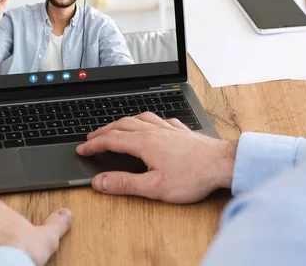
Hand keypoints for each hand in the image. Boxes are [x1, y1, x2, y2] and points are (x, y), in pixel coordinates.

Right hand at [76, 112, 236, 203]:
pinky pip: (160, 120)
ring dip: (124, 122)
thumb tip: (100, 182)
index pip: (112, 140)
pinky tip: (153, 124)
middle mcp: (155, 131)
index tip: (82, 149)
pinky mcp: (182, 131)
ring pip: (140, 118)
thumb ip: (125, 184)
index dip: (94, 144)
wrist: (222, 164)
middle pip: (123, 125)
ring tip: (116, 126)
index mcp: (145, 143)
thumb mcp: (154, 187)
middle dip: (104, 130)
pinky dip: (148, 120)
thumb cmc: (193, 177)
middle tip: (92, 137)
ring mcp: (169, 129)